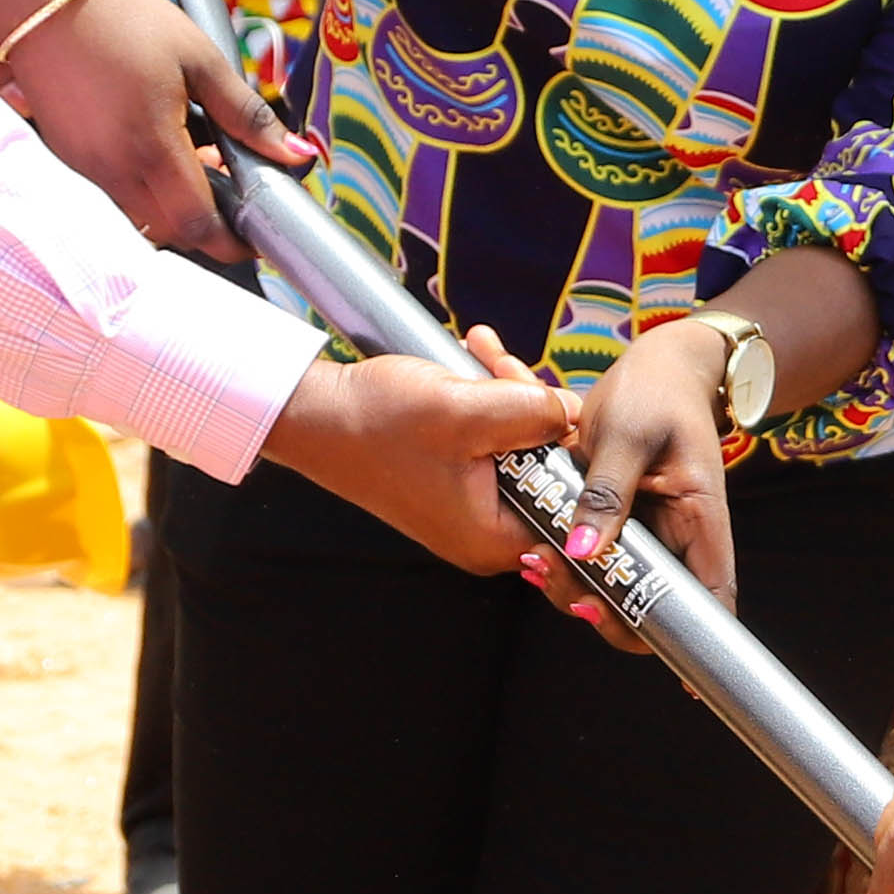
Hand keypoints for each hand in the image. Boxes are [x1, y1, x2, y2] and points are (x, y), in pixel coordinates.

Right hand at [7, 0, 306, 260]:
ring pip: (140, 216)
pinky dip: (143, 185)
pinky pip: (114, 191)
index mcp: (151, 147)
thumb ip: (248, 114)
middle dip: (206, 225)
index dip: (233, 241)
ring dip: (173, 205)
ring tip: (194, 155)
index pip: (199, 226)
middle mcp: (112, 169)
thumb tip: (295, 153)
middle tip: (232, 192)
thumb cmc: (123, 21)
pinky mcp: (68, 156)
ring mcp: (85, 167)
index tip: (255, 233)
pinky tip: (155, 141)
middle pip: (170, 232)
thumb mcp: (200, 59)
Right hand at [256, 331, 578, 572]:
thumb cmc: (378, 420)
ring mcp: (472, 507)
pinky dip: (490, 403)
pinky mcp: (458, 480)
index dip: (577, 454)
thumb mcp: (468, 410)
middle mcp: (488, 535)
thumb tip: (579, 414)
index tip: (561, 407)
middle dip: (537, 410)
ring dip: (512, 396)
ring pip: (523, 447)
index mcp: (495, 540)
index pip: (574, 508)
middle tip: (509, 369)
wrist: (314, 412)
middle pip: (550, 471)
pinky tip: (475, 360)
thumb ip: (536, 414)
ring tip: (484, 352)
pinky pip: (494, 442)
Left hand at [523, 316, 742, 616]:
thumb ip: (605, 492)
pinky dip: (566, 562)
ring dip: (575, 587)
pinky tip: (533, 550)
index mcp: (701, 521)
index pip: (709, 600)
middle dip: (605, 611)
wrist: (662, 365)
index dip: (687, 636)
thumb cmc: (657, 390)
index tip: (641, 638)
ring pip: (618, 588)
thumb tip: (583, 552)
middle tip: (556, 581)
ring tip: (533, 561)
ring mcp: (649, 534)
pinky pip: (596, 559)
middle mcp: (679, 539)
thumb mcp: (626, 434)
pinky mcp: (620, 523)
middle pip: (654, 605)